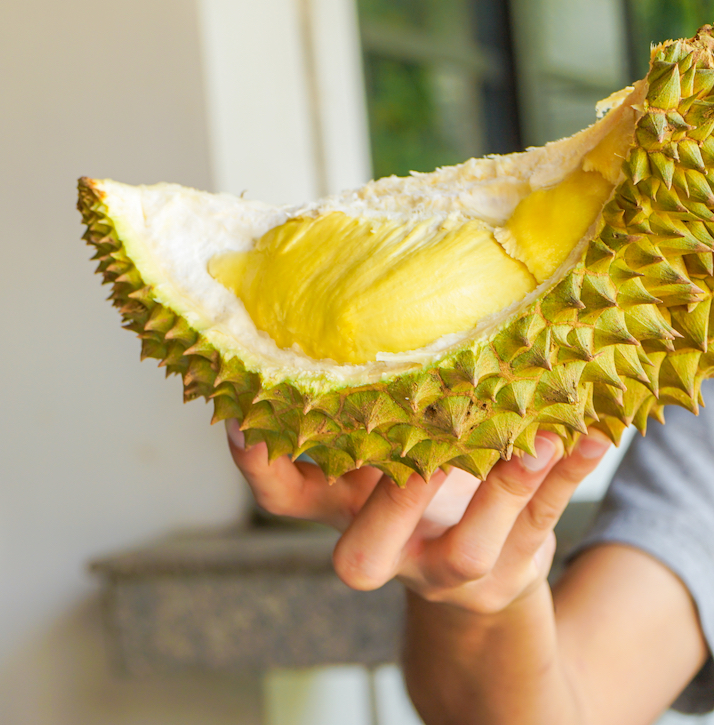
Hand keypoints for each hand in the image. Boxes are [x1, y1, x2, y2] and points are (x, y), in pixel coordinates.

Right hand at [227, 422, 612, 613]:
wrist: (475, 574)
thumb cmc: (408, 466)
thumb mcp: (372, 433)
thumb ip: (354, 385)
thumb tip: (342, 265)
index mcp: (333, 509)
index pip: (277, 495)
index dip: (257, 461)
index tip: (245, 411)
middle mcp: (377, 549)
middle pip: (359, 557)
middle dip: (390, 504)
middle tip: (421, 454)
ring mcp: (440, 572)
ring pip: (464, 552)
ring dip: (500, 492)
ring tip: (535, 437)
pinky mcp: (506, 573)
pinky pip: (541, 526)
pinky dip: (569, 477)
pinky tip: (593, 435)